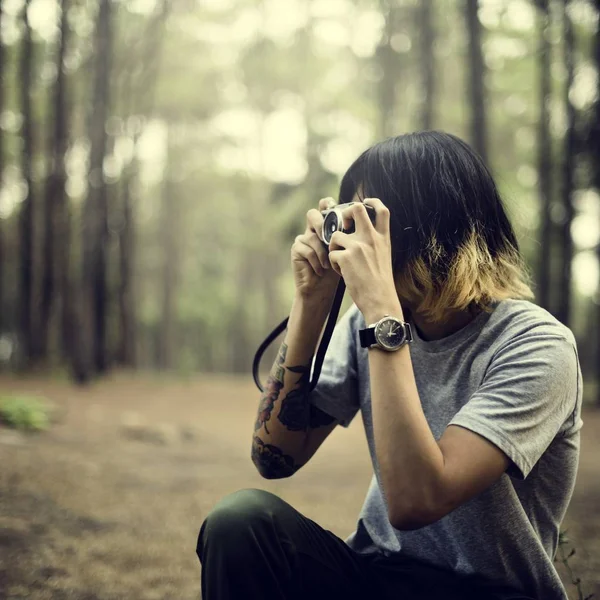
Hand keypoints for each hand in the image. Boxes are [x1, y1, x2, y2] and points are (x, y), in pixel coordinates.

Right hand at [291, 197, 340, 303]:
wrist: (322, 290)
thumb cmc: (338, 269)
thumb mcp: (346, 250)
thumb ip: (348, 235)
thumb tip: (358, 220)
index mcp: (326, 226)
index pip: (324, 207)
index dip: (327, 204)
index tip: (335, 208)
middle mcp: (313, 230)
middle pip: (312, 215)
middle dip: (322, 225)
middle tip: (329, 238)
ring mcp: (303, 239)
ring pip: (311, 236)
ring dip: (322, 251)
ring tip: (328, 265)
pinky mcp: (296, 250)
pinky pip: (307, 250)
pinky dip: (316, 261)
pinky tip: (320, 271)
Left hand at [328, 198, 401, 321]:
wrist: (380, 301)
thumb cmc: (381, 284)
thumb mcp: (384, 258)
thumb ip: (375, 244)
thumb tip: (359, 237)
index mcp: (383, 238)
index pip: (382, 210)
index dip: (372, 202)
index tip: (364, 202)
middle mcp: (371, 238)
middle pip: (356, 208)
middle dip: (344, 213)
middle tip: (342, 226)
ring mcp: (358, 246)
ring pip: (335, 236)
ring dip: (334, 248)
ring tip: (340, 262)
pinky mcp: (346, 258)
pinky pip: (331, 254)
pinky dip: (333, 264)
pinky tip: (342, 273)